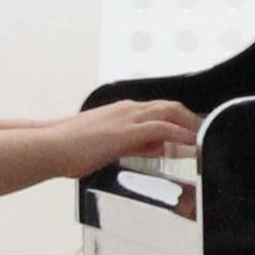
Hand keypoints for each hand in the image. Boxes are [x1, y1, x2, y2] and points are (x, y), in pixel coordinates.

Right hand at [69, 98, 198, 173]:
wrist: (49, 146)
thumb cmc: (70, 148)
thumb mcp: (108, 144)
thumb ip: (134, 145)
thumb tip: (155, 148)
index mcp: (123, 111)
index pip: (159, 109)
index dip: (180, 118)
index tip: (194, 129)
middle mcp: (127, 110)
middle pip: (169, 107)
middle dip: (191, 118)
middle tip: (205, 132)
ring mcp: (126, 119)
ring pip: (169, 113)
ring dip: (190, 124)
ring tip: (205, 137)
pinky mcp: (124, 133)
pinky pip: (160, 129)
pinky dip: (179, 134)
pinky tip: (191, 143)